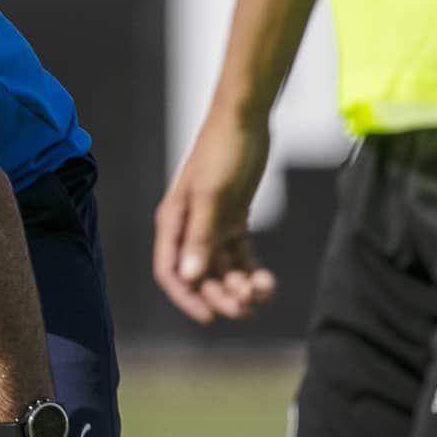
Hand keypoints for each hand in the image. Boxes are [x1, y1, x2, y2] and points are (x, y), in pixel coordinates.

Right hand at [153, 116, 276, 323]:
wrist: (245, 119)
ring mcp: (211, 226)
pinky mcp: (233, 220)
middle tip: (247, 305)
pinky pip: (240, 257)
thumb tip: (190, 277)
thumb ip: (201, 237)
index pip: (170, 272)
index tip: (210, 317)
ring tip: (264, 288)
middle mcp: (188, 228)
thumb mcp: (213, 195)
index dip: (186, 298)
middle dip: (221, 295)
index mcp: (173, 222)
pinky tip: (266, 279)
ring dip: (240, 286)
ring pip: (222, 270)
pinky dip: (251, 272)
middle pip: (199, 277)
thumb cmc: (223, 150)